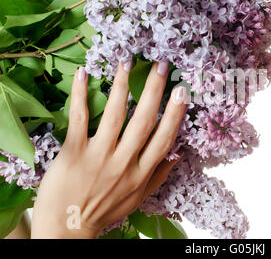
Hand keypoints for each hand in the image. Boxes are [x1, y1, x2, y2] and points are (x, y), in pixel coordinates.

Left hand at [31, 60, 186, 237]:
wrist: (67, 229)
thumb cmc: (105, 210)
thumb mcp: (139, 198)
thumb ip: (159, 175)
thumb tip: (178, 153)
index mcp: (141, 173)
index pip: (163, 138)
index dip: (174, 113)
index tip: (182, 90)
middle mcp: (124, 163)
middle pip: (143, 121)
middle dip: (154, 90)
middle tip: (162, 64)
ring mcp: (98, 156)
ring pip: (115, 115)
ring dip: (122, 86)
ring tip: (128, 61)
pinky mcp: (73, 152)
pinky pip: (79, 119)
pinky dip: (80, 95)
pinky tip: (84, 74)